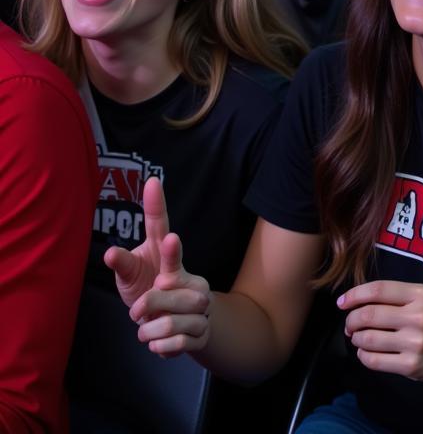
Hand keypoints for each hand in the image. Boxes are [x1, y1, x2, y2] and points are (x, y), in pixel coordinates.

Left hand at [104, 177, 210, 357]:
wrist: (179, 326)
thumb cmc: (149, 291)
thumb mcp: (131, 279)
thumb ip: (124, 264)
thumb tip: (110, 253)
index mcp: (169, 257)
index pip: (161, 227)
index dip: (156, 206)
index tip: (151, 184)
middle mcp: (190, 277)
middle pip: (166, 290)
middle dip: (149, 305)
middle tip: (138, 311)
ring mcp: (200, 303)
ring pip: (172, 321)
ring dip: (151, 330)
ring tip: (148, 327)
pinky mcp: (203, 329)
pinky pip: (177, 342)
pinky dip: (161, 347)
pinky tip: (160, 342)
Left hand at [340, 281, 422, 384]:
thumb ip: (399, 296)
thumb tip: (359, 302)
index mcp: (421, 294)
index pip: (378, 290)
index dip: (354, 295)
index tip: (342, 302)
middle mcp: (417, 316)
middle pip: (368, 315)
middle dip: (351, 320)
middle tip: (349, 324)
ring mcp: (414, 343)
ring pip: (368, 338)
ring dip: (356, 338)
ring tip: (359, 338)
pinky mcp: (411, 366)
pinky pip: (375, 360)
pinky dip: (364, 355)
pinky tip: (366, 352)